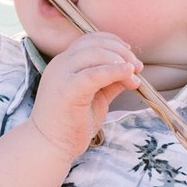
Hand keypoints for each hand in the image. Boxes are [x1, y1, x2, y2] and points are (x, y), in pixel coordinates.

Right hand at [29, 32, 139, 155]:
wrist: (48, 146)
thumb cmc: (70, 124)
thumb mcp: (95, 97)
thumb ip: (109, 81)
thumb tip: (131, 70)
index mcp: (64, 64)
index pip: (89, 40)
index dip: (113, 42)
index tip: (130, 56)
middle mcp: (60, 64)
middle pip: (95, 44)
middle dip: (121, 52)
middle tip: (138, 68)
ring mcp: (61, 76)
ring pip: (95, 54)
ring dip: (120, 61)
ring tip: (134, 76)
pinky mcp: (67, 90)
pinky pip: (93, 74)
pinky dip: (113, 71)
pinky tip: (128, 74)